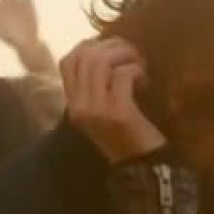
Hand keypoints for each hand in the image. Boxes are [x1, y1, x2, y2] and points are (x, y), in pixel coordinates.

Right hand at [60, 37, 165, 163]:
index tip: (113, 48)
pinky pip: (122, 74)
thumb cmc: (128, 135)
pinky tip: (145, 81)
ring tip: (140, 65)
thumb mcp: (103, 111)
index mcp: (73, 104)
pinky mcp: (119, 112)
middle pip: (85, 56)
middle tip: (134, 54)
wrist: (143, 167)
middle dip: (113, 46)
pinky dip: (136, 71)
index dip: (90, 46)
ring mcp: (97, 109)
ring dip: (125, 56)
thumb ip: (97, 87)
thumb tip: (107, 51)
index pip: (68, 61)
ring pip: (101, 61)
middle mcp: (79, 106)